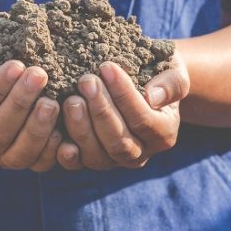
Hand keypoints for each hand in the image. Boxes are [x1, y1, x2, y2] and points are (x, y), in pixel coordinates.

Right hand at [0, 45, 62, 171]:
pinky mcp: (24, 163)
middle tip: (39, 75)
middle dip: (20, 103)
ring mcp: (0, 161)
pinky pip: (40, 163)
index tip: (16, 65)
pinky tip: (63, 124)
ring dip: (38, 127)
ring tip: (52, 101)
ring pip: (19, 154)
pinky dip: (53, 147)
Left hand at [58, 54, 189, 169]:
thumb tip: (153, 96)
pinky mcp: (90, 159)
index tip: (107, 67)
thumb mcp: (173, 71)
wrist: (144, 82)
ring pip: (97, 156)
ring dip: (81, 128)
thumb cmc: (159, 73)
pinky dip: (65, 152)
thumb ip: (171, 83)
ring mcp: (114, 160)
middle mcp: (140, 153)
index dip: (124, 95)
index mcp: (163, 134)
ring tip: (71, 99)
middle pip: (120, 142)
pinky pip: (76, 164)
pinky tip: (56, 132)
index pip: (143, 120)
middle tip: (86, 80)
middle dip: (101, 111)